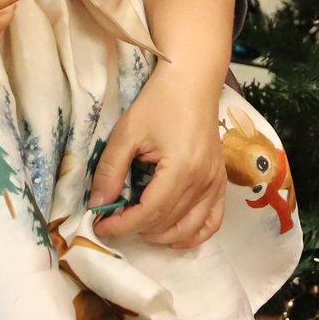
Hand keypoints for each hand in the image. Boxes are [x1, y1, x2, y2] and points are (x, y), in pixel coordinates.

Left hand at [90, 66, 227, 247]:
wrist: (193, 82)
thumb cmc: (159, 102)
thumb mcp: (127, 133)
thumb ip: (111, 171)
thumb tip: (98, 205)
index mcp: (181, 169)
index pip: (149, 213)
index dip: (122, 225)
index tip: (100, 225)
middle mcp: (203, 181)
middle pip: (167, 224)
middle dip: (136, 229)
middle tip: (114, 221)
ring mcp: (215, 184)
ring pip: (189, 230)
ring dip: (160, 236)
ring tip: (138, 226)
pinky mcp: (221, 182)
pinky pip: (212, 222)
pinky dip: (192, 235)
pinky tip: (172, 234)